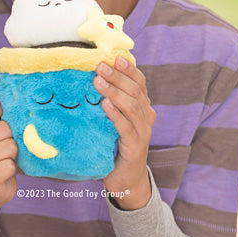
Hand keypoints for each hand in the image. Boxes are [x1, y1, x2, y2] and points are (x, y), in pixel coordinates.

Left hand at [95, 56, 155, 209]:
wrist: (126, 179)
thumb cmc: (115, 145)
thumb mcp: (113, 120)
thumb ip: (109, 102)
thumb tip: (90, 78)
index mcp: (142, 107)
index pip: (139, 82)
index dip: (128, 69)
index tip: (114, 57)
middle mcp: (146, 116)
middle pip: (135, 91)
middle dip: (117, 76)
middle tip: (100, 66)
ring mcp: (143, 131)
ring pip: (131, 106)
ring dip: (114, 91)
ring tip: (98, 81)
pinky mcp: (135, 146)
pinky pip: (126, 127)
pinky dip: (116, 115)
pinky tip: (105, 105)